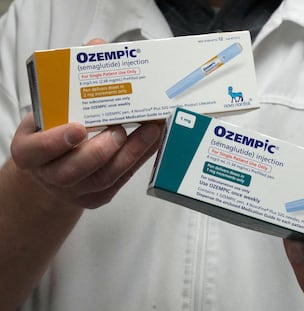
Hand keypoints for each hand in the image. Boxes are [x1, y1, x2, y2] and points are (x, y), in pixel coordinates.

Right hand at [10, 112, 161, 208]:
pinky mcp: (97, 198)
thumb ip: (62, 108)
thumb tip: (101, 85)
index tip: (79, 128)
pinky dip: (139, 159)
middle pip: (74, 171)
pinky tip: (152, 142)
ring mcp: (74, 191)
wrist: (52, 167)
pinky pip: (120, 181)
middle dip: (102, 150)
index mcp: (28, 153)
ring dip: (131, 154)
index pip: (39, 150)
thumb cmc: (50, 134)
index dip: (58, 142)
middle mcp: (49, 177)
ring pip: (104, 179)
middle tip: (121, 129)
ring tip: (150, 132)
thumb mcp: (46, 117)